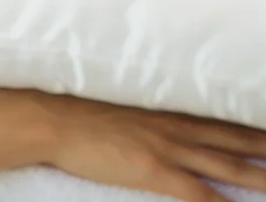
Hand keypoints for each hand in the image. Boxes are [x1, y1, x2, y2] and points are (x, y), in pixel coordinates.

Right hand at [44, 95, 265, 201]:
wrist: (62, 121)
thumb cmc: (88, 118)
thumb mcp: (127, 115)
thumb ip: (153, 123)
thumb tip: (167, 134)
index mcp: (169, 114)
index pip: (219, 122)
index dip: (248, 129)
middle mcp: (175, 128)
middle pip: (231, 139)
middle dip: (262, 146)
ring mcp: (167, 148)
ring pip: (224, 164)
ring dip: (256, 175)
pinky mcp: (153, 169)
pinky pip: (197, 193)